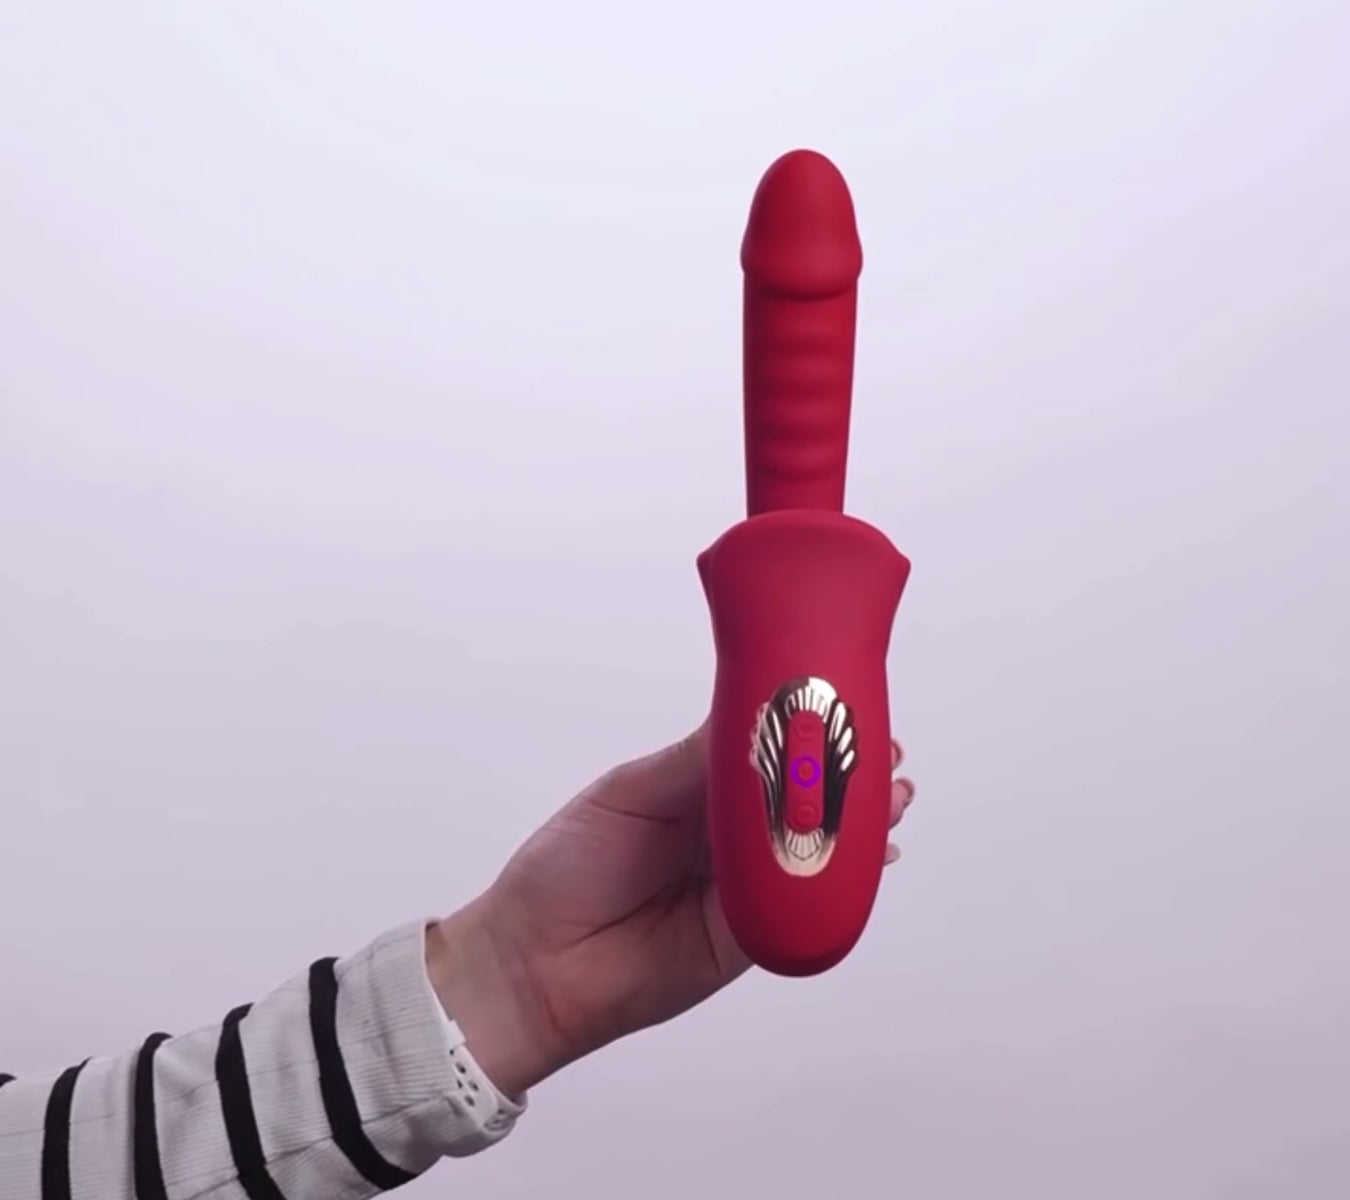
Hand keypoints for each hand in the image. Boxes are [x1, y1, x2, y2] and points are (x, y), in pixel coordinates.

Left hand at [427, 723, 915, 1095]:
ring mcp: (744, 886)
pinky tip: (869, 860)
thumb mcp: (629, 792)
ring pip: (812, 850)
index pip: (768, 752)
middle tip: (887, 755)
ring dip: (857, 826)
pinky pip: (801, 905)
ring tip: (891, 797)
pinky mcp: (752, 936)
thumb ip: (694, 759)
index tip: (848, 707)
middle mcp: (728, 835)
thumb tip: (749, 707)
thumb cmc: (566, 868)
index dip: (809, 732)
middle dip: (849, 777)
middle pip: (801, 800)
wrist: (533, 963)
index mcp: (698, 790)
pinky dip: (838, 883)